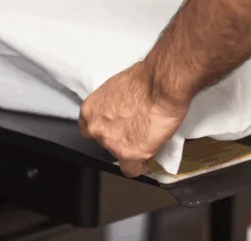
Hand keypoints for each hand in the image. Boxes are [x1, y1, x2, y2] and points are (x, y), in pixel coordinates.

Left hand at [78, 62, 189, 177]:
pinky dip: (140, 166)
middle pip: (106, 143)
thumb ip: (111, 106)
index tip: (114, 130)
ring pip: (120, 155)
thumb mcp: (116, 89)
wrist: (160, 85)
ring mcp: (112, 144)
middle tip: (135, 131)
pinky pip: (132, 169)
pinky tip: (146, 160)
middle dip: (120, 139)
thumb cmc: (144, 80)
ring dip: (132, 150)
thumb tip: (119, 113)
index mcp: (90, 111)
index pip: (90, 129)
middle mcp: (97, 129)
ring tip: (147, 137)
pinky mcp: (130, 155)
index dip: (105, 129)